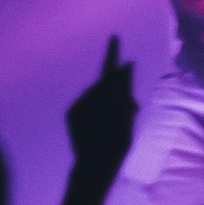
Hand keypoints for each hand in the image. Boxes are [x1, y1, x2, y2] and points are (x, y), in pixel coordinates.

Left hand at [63, 35, 141, 188]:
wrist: (92, 167)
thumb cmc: (115, 144)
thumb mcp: (128, 115)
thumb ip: (126, 89)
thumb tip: (126, 67)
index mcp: (106, 99)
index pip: (110, 70)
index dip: (113, 53)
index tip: (114, 37)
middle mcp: (87, 98)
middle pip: (105, 85)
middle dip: (117, 91)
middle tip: (133, 108)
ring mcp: (77, 105)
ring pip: (96, 95)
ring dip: (107, 102)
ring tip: (116, 121)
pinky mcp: (70, 113)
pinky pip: (87, 103)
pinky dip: (96, 109)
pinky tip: (101, 124)